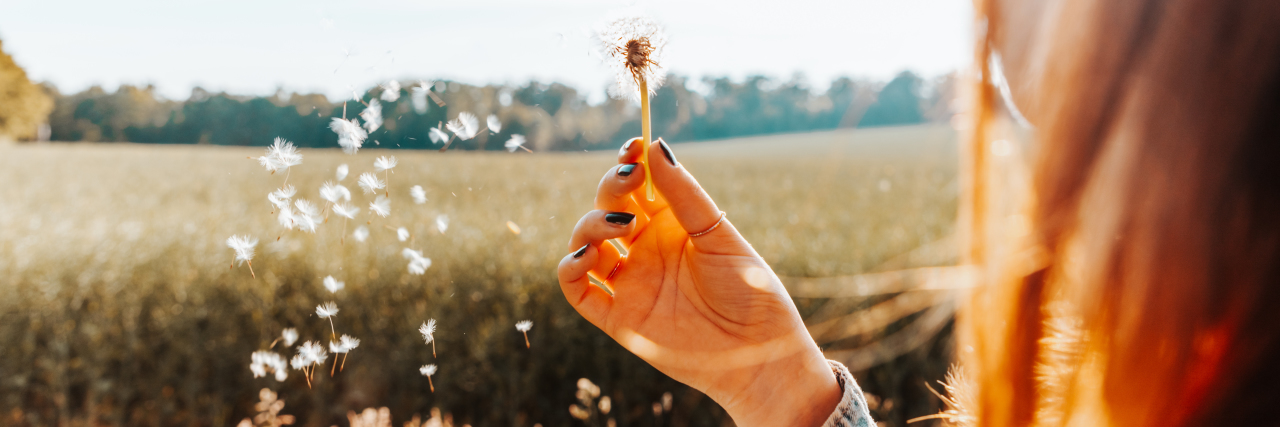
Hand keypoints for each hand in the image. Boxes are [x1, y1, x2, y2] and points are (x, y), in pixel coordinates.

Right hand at [557, 137, 841, 426]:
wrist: (759, 353)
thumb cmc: (750, 291)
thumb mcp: (718, 235)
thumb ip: (684, 194)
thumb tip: (655, 145)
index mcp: (671, 226)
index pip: (637, 186)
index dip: (628, 162)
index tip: (633, 146)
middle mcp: (645, 250)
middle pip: (607, 207)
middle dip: (611, 187)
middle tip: (630, 180)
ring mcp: (629, 282)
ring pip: (586, 243)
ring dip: (590, 225)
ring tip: (620, 226)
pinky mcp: (617, 318)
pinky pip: (578, 290)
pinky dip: (570, 269)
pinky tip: (589, 257)